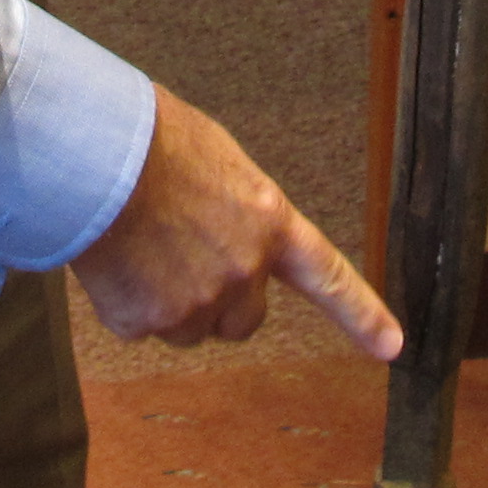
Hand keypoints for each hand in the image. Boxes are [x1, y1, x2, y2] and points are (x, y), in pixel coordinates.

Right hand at [70, 85, 402, 359]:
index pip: (328, 277)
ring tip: (141, 246)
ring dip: (171, 302)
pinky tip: (114, 260)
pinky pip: (141, 327)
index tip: (392, 348)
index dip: (362, 316)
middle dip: (222, 300)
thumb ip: (236, 211)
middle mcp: (242, 272)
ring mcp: (194, 303)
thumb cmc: (151, 138)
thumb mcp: (218, 161)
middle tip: (183, 255)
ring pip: (189, 326)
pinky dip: (126, 302)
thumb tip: (219, 235)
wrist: (95, 156)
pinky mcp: (146, 322)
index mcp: (268, 222)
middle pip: (244, 319)